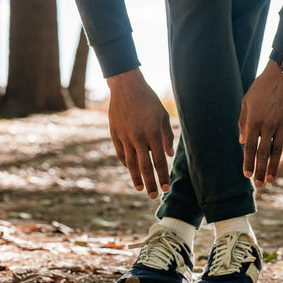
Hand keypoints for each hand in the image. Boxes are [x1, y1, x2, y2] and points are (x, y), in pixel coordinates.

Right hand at [107, 68, 173, 198]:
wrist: (126, 86)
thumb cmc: (148, 99)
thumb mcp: (162, 115)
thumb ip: (166, 135)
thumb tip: (168, 155)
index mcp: (152, 132)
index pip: (159, 161)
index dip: (163, 177)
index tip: (166, 189)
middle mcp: (138, 137)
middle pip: (144, 167)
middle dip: (150, 184)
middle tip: (154, 197)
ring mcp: (124, 136)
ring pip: (130, 163)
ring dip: (136, 178)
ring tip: (140, 189)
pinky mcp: (114, 134)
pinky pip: (120, 154)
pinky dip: (125, 164)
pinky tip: (130, 170)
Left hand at [238, 60, 282, 186]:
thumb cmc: (261, 87)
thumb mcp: (247, 101)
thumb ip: (243, 121)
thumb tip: (243, 142)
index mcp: (254, 120)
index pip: (251, 147)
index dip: (248, 162)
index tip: (247, 176)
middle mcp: (268, 124)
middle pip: (264, 153)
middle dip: (260, 171)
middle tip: (259, 185)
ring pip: (278, 150)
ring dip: (274, 166)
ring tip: (271, 179)